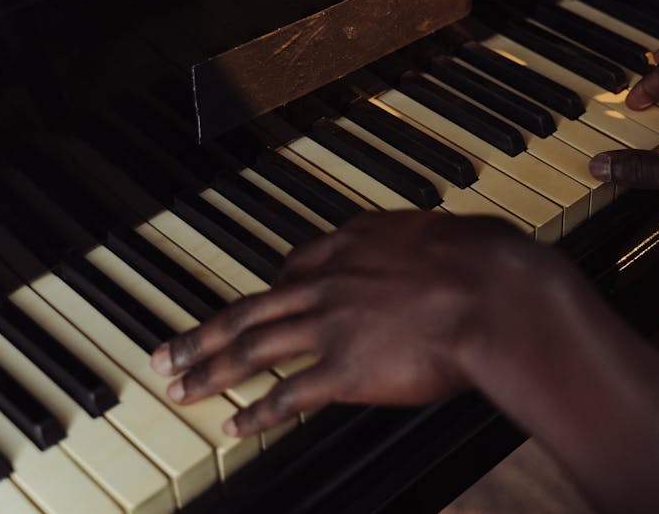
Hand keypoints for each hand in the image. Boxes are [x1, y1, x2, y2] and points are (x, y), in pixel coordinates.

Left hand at [150, 212, 569, 436]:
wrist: (491, 292)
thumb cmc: (482, 259)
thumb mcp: (445, 232)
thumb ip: (423, 241)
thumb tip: (437, 242)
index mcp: (353, 244)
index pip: (292, 268)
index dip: (266, 291)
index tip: (250, 304)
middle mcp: (329, 282)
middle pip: (251, 310)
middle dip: (203, 333)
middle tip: (166, 352)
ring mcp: (331, 326)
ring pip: (252, 349)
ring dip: (209, 369)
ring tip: (178, 386)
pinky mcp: (344, 370)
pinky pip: (287, 395)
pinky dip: (256, 413)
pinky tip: (232, 425)